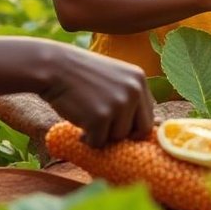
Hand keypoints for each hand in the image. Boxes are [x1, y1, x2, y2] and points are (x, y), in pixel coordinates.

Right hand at [33, 42, 154, 147]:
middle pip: (140, 130)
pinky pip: (98, 142)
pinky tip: (79, 120)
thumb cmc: (81, 75)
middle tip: (103, 125)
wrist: (53, 67)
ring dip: (101, 134)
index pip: (149, 116)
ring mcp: (118, 104)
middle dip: (121, 133)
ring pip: (118, 138)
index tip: (116, 123)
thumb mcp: (114, 78)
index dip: (132, 125)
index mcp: (139, 79)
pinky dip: (87, 138)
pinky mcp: (100, 117)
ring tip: (86, 116)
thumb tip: (158, 124)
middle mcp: (134, 91)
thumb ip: (131, 97)